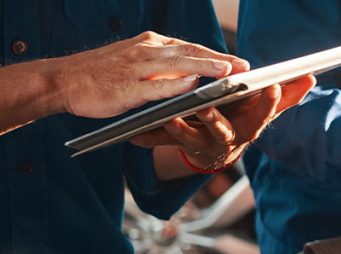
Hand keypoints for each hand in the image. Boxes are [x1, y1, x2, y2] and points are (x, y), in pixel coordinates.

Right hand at [55, 31, 249, 118]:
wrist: (63, 80)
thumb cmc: (101, 75)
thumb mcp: (134, 62)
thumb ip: (162, 66)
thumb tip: (191, 74)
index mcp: (150, 45)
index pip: (190, 48)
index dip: (216, 55)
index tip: (238, 62)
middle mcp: (146, 52)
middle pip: (190, 52)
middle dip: (219, 59)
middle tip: (244, 67)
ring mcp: (137, 69)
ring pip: (177, 65)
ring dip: (204, 66)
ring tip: (228, 72)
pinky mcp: (127, 88)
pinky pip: (156, 86)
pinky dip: (176, 85)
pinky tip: (194, 85)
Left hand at [130, 75, 315, 170]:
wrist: (213, 152)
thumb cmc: (239, 123)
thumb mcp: (263, 113)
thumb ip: (286, 98)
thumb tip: (311, 78)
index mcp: (248, 128)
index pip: (262, 116)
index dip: (267, 104)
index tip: (271, 86)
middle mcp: (226, 139)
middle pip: (223, 131)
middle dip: (216, 119)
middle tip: (208, 108)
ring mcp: (201, 145)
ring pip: (189, 139)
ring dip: (179, 130)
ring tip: (169, 118)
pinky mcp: (178, 146)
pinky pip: (161, 144)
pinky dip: (148, 139)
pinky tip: (134, 136)